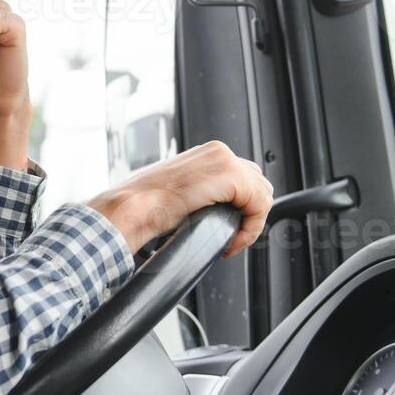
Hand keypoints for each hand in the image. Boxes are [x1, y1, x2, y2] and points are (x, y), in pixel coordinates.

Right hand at [87, 141, 273, 257]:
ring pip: (262, 196)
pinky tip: (231, 242)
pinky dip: (250, 229)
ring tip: (230, 242)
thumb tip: (214, 209)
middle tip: (231, 239)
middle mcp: (218, 151)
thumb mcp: (179, 194)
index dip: (242, 210)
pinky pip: (259, 205)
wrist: (132, 209)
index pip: (245, 179)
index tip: (227, 232)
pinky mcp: (230, 175)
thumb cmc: (144, 207)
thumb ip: (201, 193)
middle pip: (258, 185)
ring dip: (250, 224)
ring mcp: (225, 160)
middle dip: (249, 215)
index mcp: (206, 154)